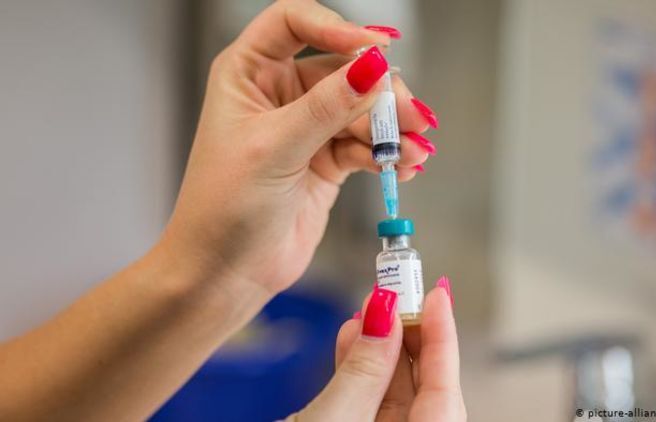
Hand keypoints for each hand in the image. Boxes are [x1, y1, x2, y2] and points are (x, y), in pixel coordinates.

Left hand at [159, 0, 434, 295]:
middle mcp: (278, 93)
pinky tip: (405, 165)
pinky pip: (366, 145)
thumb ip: (326, 106)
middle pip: (343, 69)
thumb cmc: (223, 209)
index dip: (338, 29)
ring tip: (414, 150)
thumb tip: (373, 66)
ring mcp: (306, 127)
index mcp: (248, 73)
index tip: (377, 49)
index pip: (295, 22)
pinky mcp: (326, 160)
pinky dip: (388, 154)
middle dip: (380, 92)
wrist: (225, 272)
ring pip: (361, 109)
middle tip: (409, 116)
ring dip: (391, 128)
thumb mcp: (275, 148)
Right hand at [290, 277, 466, 420]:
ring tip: (370, 307)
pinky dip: (359, 367)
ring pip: (391, 389)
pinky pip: (366, 399)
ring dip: (379, 345)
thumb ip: (363, 370)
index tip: (438, 294)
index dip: (443, 336)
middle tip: (398, 291)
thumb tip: (384, 316)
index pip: (445, 389)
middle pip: (422, 384)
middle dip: (408, 334)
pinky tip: (352, 335)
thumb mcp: (335, 419)